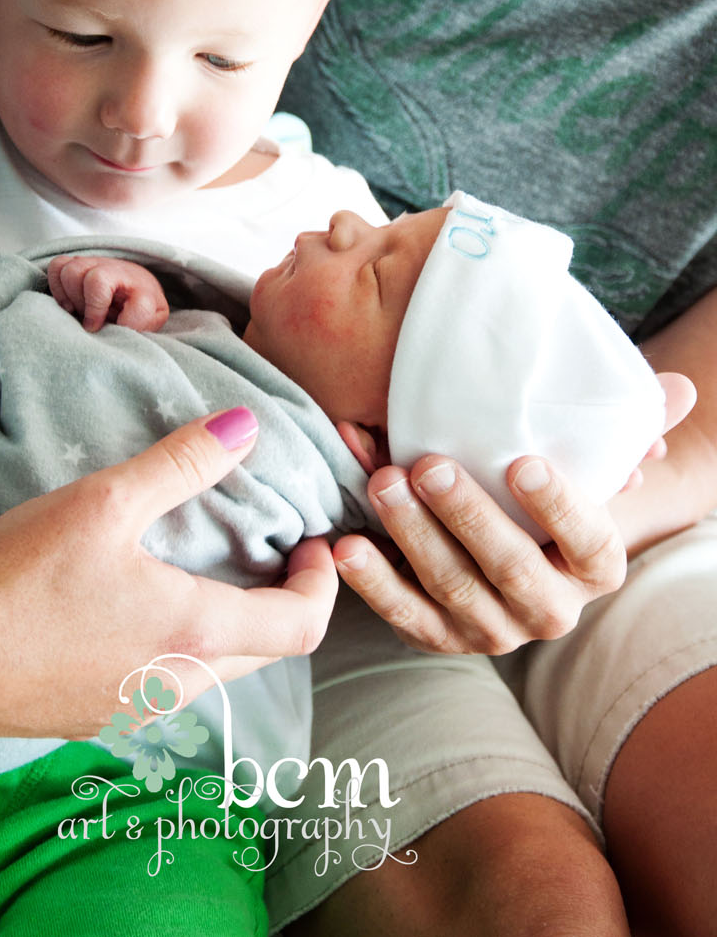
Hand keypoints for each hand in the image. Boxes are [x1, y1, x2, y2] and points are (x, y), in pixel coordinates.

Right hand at [0, 409, 338, 735]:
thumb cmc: (20, 574)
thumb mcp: (106, 501)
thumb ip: (183, 462)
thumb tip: (247, 426)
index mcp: (195, 633)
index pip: (300, 627)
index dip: (322, 584)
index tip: (310, 543)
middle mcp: (177, 686)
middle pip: (264, 653)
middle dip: (281, 602)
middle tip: (269, 550)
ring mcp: (134, 712)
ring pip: (212, 673)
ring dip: (228, 626)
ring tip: (202, 570)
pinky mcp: (92, 719)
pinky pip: (162, 685)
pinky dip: (177, 647)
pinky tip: (134, 608)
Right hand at [48, 254, 168, 331]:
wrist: (138, 290)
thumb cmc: (143, 311)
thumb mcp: (152, 321)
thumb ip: (140, 324)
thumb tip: (117, 326)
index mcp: (141, 287)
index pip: (118, 292)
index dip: (97, 310)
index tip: (97, 327)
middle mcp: (117, 269)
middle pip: (92, 278)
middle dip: (86, 306)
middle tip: (91, 322)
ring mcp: (96, 263)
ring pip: (71, 270)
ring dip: (70, 297)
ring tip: (80, 312)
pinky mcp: (77, 263)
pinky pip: (57, 267)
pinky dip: (57, 288)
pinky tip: (69, 304)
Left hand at [332, 453, 626, 654]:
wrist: (514, 543)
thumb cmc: (546, 487)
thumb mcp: (588, 461)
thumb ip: (625, 427)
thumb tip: (678, 387)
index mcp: (597, 565)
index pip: (588, 538)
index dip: (558, 505)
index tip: (522, 463)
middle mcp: (550, 609)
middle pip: (510, 568)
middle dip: (467, 517)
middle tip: (428, 466)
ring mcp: (493, 630)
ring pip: (451, 590)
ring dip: (411, 537)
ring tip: (381, 485)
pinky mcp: (439, 637)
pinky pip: (402, 614)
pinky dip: (371, 581)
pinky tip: (345, 545)